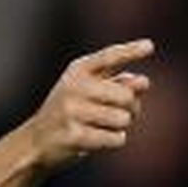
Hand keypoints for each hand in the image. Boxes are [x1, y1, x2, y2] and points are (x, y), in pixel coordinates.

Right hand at [28, 39, 153, 168]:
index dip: (130, 51)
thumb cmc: (72, 110)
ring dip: (121, 126)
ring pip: (123, 119)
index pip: (108, 57)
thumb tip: (143, 82)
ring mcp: (72, 111)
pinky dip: (115, 140)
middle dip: (132, 107)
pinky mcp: (74, 136)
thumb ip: (119, 82)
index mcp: (78, 70)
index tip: (150, 46)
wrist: (37, 139)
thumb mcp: (90, 89)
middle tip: (123, 112)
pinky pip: (116, 138)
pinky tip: (99, 139)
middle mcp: (74, 87)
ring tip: (105, 125)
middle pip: (126, 96)